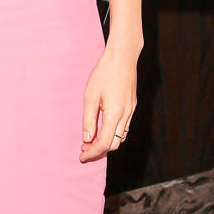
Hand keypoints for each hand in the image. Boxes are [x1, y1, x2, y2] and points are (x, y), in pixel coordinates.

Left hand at [79, 45, 137, 161]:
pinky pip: (124, 127)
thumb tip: (87, 139)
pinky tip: (102, 129)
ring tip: (90, 141)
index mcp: (114, 114)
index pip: (103, 143)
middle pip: (114, 144)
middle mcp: (126, 115)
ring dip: (106, 143)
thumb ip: (89, 120)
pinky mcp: (132, 106)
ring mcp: (131, 111)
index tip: (81, 156)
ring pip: (120, 137)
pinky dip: (113, 134)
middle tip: (84, 150)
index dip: (92, 153)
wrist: (123, 57)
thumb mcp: (90, 96)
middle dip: (99, 151)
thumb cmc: (104, 74)